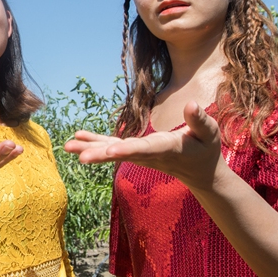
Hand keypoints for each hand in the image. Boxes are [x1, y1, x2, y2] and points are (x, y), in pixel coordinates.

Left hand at [64, 101, 221, 190]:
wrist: (202, 173)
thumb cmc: (207, 149)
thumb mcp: (210, 134)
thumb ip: (199, 121)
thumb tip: (191, 104)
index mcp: (168, 149)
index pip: (145, 149)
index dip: (127, 150)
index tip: (111, 151)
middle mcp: (150, 154)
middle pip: (122, 154)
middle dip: (100, 154)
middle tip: (79, 157)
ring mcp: (141, 155)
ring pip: (112, 151)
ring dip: (89, 148)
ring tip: (67, 146)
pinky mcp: (136, 152)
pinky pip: (113, 147)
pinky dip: (95, 142)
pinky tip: (77, 138)